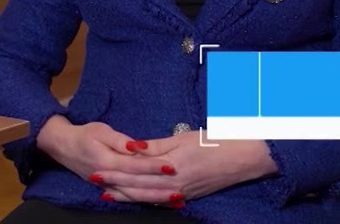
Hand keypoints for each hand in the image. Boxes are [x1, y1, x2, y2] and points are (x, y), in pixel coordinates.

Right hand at [36, 115, 175, 188]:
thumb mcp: (100, 131)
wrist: (63, 146)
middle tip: (180, 190)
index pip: (135, 165)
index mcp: (107, 161)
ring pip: (134, 195)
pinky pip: (128, 197)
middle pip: (137, 185)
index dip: (153, 166)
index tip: (171, 166)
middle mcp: (108, 177)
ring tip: (175, 200)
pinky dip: (144, 200)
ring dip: (155, 198)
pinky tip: (158, 202)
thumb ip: (119, 140)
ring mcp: (107, 185)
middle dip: (159, 188)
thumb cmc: (84, 134)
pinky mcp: (108, 187)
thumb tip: (136, 146)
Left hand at [92, 133, 277, 204]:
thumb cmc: (215, 142)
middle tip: (95, 181)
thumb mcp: (183, 138)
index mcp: (171, 167)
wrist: (244, 157)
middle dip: (115, 185)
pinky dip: (146, 200)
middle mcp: (175, 184)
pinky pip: (163, 201)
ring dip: (127, 195)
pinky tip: (136, 199)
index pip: (136, 171)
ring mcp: (183, 193)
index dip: (114, 172)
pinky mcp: (190, 196)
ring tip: (109, 194)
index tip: (97, 169)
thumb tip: (132, 148)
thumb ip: (156, 146)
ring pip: (148, 196)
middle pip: (138, 186)